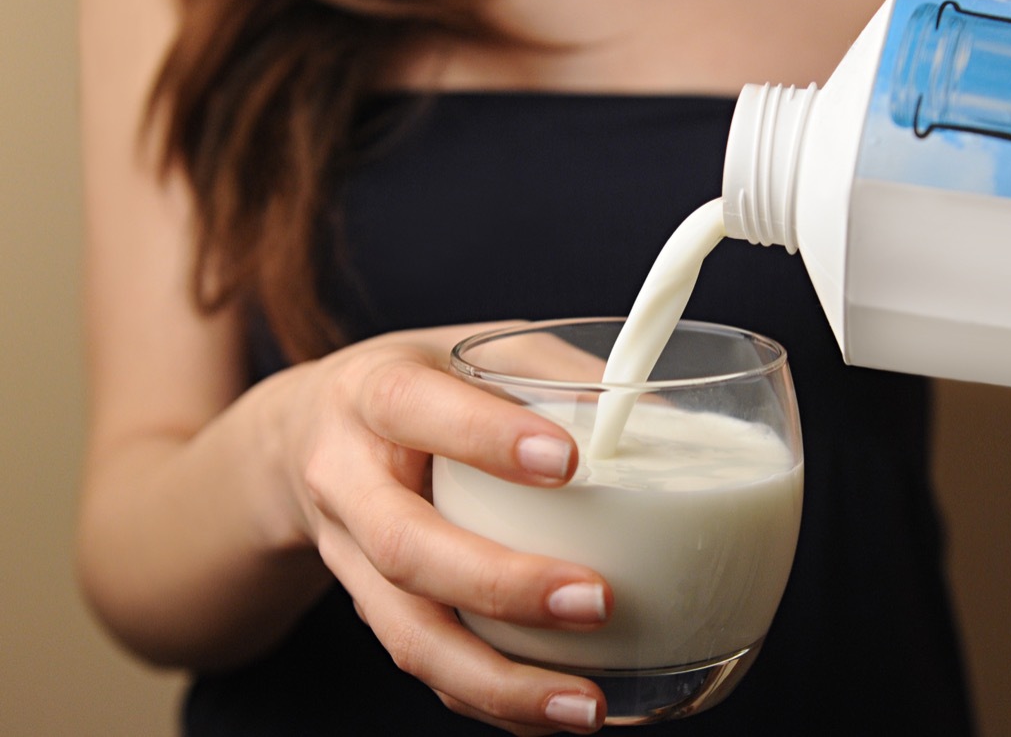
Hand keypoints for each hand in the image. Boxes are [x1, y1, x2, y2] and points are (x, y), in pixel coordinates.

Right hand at [265, 324, 610, 733]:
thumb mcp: (472, 351)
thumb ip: (553, 373)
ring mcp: (350, 556)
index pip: (414, 409)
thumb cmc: (417, 384)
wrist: (306, 438)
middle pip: (405, 547)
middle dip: (502, 585)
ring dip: (498, 680)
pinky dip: (491, 700)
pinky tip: (553, 714)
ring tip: (587, 704)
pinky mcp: (370, 609)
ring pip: (407, 633)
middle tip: (597, 600)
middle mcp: (347, 480)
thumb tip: (663, 415)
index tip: (570, 462)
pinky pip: (425, 665)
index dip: (485, 437)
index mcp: (374, 394)